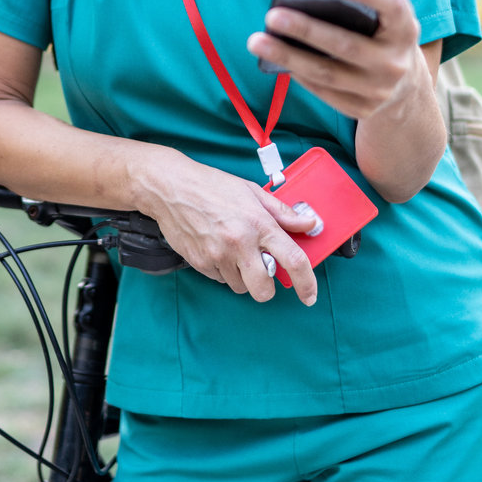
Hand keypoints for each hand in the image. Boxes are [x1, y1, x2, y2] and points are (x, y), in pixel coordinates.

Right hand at [139, 156, 320, 305]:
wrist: (171, 188)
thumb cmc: (212, 186)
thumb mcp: (253, 192)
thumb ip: (283, 212)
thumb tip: (309, 223)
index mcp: (259, 224)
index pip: (293, 260)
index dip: (306, 283)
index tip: (309, 295)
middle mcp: (240, 243)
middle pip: (264, 289)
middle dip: (267, 287)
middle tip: (262, 270)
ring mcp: (218, 256)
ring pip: (240, 287)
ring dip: (243, 276)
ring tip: (234, 251)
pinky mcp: (200, 263)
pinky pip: (220, 280)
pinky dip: (224, 271)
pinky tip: (218, 249)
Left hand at [246, 0, 424, 120]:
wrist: (405, 88)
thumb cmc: (384, 36)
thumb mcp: (388, 18)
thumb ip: (365, 0)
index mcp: (405, 28)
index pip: (393, 6)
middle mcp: (395, 62)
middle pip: (346, 45)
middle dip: (305, 30)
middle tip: (272, 15)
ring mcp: (379, 90)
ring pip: (326, 73)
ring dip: (288, 56)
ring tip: (257, 41)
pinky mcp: (362, 109)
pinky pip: (323, 91)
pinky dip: (298, 74)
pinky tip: (277, 60)